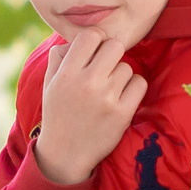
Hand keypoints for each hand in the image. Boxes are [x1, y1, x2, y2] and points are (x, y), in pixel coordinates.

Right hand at [32, 28, 146, 184]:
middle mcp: (87, 83)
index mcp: (66, 73)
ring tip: (109, 90)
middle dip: (111, 55)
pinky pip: (140, 83)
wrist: (65, 154)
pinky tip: (122, 97)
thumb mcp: (50, 83)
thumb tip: (82, 37)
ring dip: (121, 75)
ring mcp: (107, 98)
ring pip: (127, 66)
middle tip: (105, 69)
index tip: (94, 53)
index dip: (95, 41)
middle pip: (114, 46)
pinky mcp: (123, 113)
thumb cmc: (58, 114)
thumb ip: (60, 56)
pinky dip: (134, 88)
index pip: (91, 35)